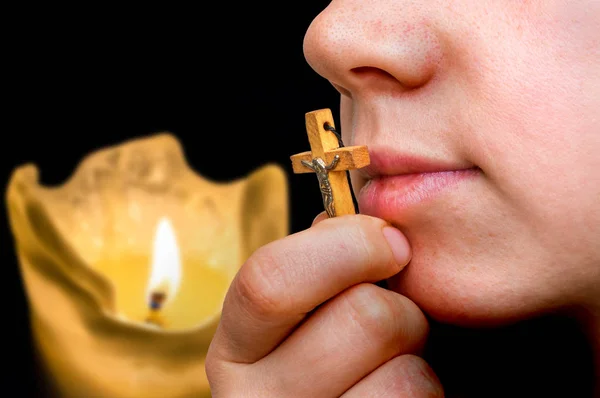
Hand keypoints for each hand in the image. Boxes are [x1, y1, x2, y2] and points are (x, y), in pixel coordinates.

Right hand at [205, 213, 442, 396]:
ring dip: (415, 356)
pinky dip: (424, 391)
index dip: (346, 247)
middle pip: (363, 317)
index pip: (270, 281)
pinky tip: (394, 392)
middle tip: (397, 318)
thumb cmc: (321, 356)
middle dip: (400, 307)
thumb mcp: (299, 311)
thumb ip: (318, 263)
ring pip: (404, 372)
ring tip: (393, 361)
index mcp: (236, 349)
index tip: (392, 241)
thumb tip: (363, 223)